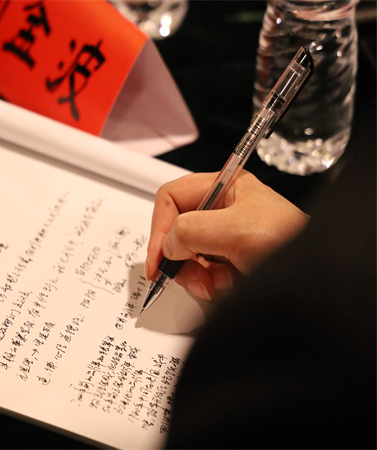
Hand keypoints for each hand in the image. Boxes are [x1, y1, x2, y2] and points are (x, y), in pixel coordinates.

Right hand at [145, 170, 308, 299]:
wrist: (320, 280)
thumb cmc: (290, 243)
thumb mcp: (236, 231)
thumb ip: (191, 230)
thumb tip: (167, 245)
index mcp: (224, 186)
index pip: (171, 198)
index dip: (159, 227)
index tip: (157, 259)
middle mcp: (221, 210)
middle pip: (176, 231)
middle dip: (182, 259)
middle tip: (193, 277)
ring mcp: (225, 238)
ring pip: (187, 257)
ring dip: (197, 276)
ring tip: (218, 284)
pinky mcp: (230, 262)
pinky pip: (202, 273)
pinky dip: (210, 284)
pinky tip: (228, 286)